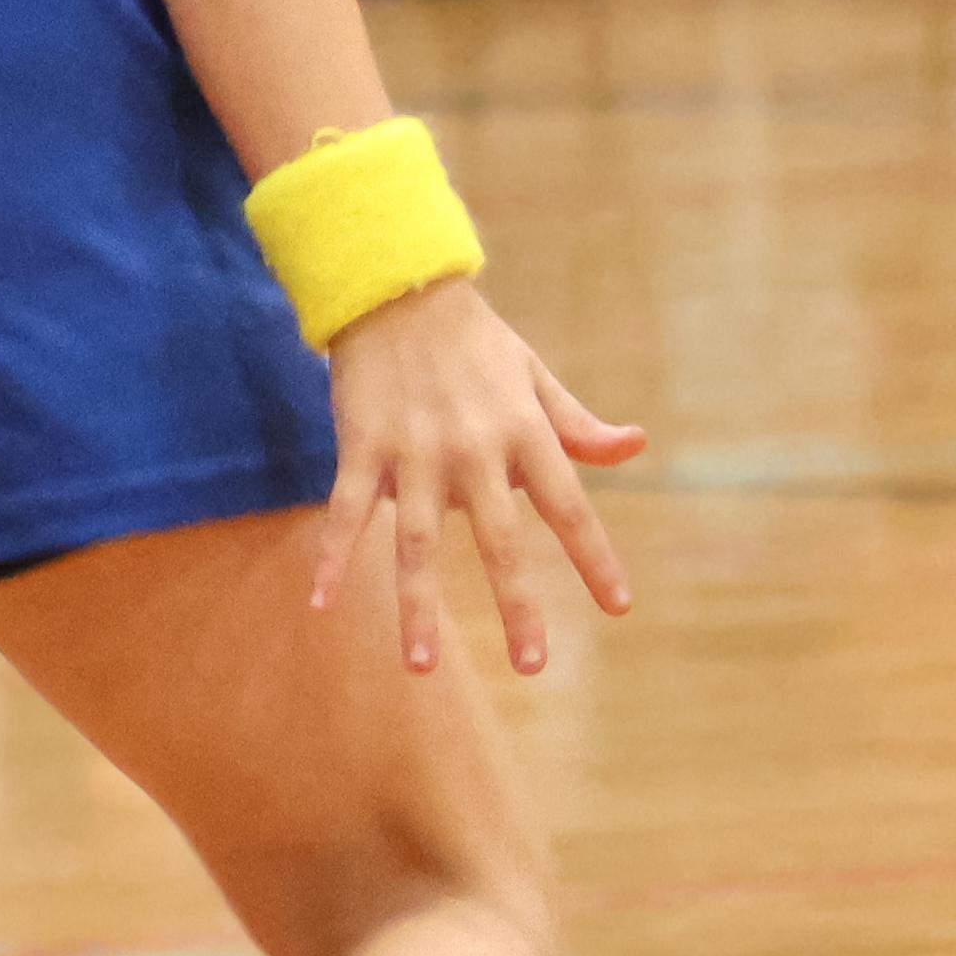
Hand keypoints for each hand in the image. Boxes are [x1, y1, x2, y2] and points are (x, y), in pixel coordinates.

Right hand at [312, 280, 647, 675]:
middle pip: (499, 538)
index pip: (570, 505)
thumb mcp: (535, 378)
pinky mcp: (362, 444)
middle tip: (534, 664)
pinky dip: (333, 555)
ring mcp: (415, 450)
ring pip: (418, 541)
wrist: (400, 289)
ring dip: (418, 605)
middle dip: (517, 603)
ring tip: (421, 666)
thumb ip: (578, 424)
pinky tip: (321, 602)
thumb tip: (634, 446)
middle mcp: (474, 449)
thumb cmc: (476, 343)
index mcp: (524, 431)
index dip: (595, 557)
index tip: (619, 607)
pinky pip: (346, 510)